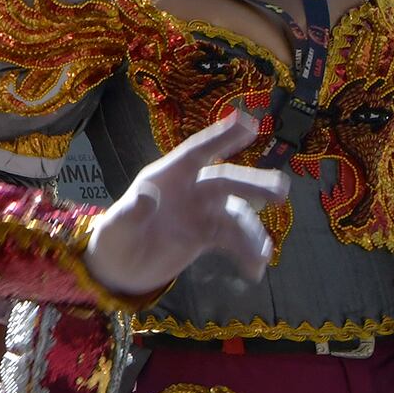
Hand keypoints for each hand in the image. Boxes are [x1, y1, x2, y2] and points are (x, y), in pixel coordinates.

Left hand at [85, 109, 288, 296]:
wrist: (118, 269)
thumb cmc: (113, 240)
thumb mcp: (117, 227)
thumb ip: (131, 212)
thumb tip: (146, 196)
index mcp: (165, 178)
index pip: (196, 152)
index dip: (220, 137)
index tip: (248, 123)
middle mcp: (187, 190)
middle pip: (224, 181)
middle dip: (252, 184)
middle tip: (280, 190)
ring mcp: (199, 213)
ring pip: (235, 213)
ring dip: (252, 230)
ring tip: (262, 253)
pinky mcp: (206, 236)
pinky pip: (233, 239)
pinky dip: (246, 252)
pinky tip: (254, 269)